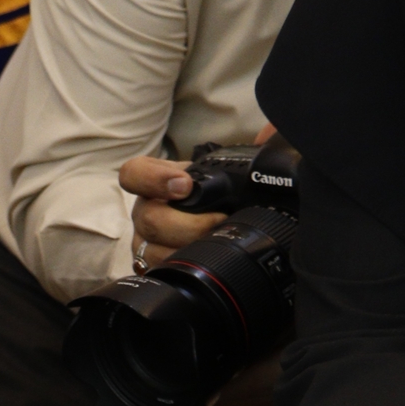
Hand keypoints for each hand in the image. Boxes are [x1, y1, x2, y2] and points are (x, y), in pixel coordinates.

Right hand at [118, 126, 275, 267]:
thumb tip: (270, 134)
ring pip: (152, 249)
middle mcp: (146, 209)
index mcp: (156, 181)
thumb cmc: (224, 194)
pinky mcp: (153, 265)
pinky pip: (157, 271)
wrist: (227, 223)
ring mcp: (146, 240)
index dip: (153, 179)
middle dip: (188, 223)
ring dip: (187, 248)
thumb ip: (254, 146)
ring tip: (216, 242)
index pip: (134, 174)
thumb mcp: (232, 169)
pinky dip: (181, 267)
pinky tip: (203, 261)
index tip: (184, 185)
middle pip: (149, 218)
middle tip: (219, 219)